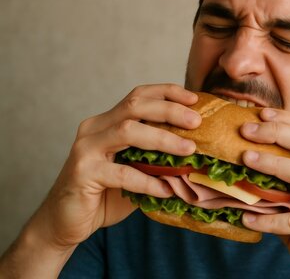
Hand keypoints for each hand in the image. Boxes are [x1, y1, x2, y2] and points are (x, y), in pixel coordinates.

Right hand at [1, 84, 200, 276]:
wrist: (66, 222)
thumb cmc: (105, 194)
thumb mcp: (135, 169)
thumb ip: (156, 157)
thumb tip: (197, 152)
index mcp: (107, 121)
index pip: (138, 95)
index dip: (167, 92)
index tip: (194, 98)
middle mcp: (94, 128)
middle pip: (134, 105)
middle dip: (169, 110)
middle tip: (196, 121)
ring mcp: (86, 148)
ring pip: (128, 130)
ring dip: (163, 139)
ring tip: (189, 149)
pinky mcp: (83, 172)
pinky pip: (122, 173)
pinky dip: (148, 180)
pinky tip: (167, 189)